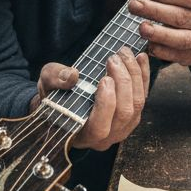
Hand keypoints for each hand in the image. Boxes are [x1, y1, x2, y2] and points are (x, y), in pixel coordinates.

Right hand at [30, 48, 149, 150]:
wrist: (64, 99)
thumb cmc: (54, 95)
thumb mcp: (46, 84)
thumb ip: (55, 79)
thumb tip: (72, 76)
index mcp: (83, 135)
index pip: (100, 128)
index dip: (106, 105)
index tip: (104, 79)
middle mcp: (107, 136)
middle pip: (124, 112)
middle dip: (123, 82)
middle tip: (114, 58)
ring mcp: (123, 127)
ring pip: (137, 104)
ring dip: (134, 76)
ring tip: (125, 53)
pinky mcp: (133, 114)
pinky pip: (143, 96)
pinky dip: (143, 76)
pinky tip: (140, 57)